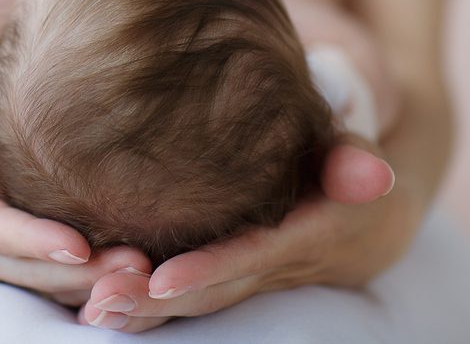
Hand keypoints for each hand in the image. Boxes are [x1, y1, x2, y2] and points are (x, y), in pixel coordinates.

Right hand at [0, 101, 151, 297]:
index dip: (36, 239)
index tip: (77, 243)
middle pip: (41, 269)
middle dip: (90, 272)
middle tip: (142, 265)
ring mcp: (4, 272)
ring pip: (56, 287)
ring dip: (102, 286)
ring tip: (154, 274)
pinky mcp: (22, 274)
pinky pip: (60, 288)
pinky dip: (97, 289)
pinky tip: (146, 279)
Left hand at [80, 136, 413, 332]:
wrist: (371, 219)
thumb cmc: (349, 170)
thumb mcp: (355, 158)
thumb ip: (353, 162)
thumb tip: (375, 175)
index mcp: (307, 236)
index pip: (252, 255)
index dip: (209, 270)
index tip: (160, 281)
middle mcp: (277, 267)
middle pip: (214, 290)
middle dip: (158, 301)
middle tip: (102, 303)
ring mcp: (254, 277)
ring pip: (199, 300)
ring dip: (148, 310)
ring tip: (93, 311)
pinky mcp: (236, 276)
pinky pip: (196, 293)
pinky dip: (154, 304)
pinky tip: (102, 306)